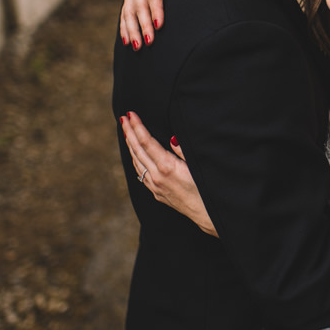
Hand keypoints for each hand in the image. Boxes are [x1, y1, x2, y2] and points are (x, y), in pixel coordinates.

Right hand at [119, 0, 192, 49]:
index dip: (155, 8)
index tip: (159, 24)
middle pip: (140, 6)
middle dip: (143, 25)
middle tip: (151, 42)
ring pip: (129, 12)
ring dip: (132, 30)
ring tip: (138, 47)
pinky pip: (124, 12)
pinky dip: (124, 27)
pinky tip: (127, 42)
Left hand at [119, 112, 216, 236]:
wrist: (207, 215)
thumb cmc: (207, 189)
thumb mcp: (198, 166)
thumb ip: (183, 150)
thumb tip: (171, 137)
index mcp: (167, 167)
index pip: (146, 142)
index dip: (137, 127)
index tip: (130, 114)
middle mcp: (157, 177)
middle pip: (137, 150)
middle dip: (129, 132)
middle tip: (123, 118)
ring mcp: (155, 186)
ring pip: (136, 162)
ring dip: (130, 145)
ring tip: (126, 131)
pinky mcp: (156, 193)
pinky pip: (140, 172)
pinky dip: (135, 159)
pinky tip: (135, 153)